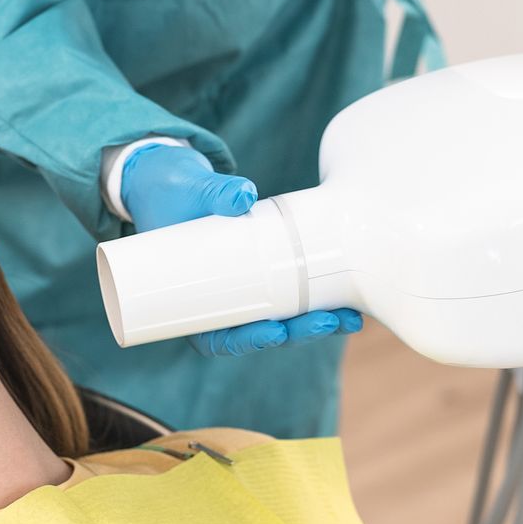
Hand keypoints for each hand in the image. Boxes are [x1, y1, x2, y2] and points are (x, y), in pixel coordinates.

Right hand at [119, 142, 364, 356]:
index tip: (274, 331)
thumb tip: (243, 195)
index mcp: (190, 302)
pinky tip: (348, 303)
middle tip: (328, 321)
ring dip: (317, 324)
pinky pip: (293, 296)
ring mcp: (246, 290)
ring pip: (283, 321)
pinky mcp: (265, 272)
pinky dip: (319, 301)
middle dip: (299, 332)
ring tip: (350, 319)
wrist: (174, 182)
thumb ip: (213, 193)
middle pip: (261, 332)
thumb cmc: (172, 196)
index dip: (248, 341)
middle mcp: (221, 303)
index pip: (219, 338)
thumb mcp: (186, 193)